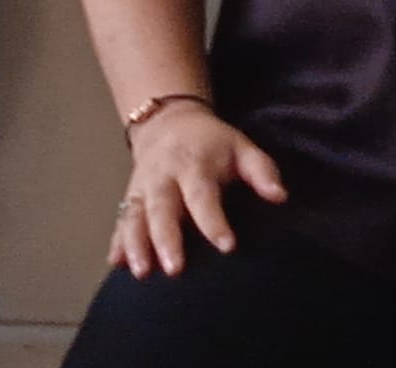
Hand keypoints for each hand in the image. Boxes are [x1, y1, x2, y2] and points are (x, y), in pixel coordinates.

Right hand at [111, 102, 286, 278]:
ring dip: (136, 244)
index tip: (227, 246)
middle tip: (175, 269)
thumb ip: (261, 171)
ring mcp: (143, 187)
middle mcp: (164, 176)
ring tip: (142, 273)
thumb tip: (280, 196)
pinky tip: (115, 264)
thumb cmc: (212, 143)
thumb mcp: (241, 146)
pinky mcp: (131, 197)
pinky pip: (121, 220)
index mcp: (194, 164)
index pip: (202, 194)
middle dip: (166, 239)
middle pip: (162, 208)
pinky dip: (118, 242)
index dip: (213, 221)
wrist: (169, 121)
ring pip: (135, 216)